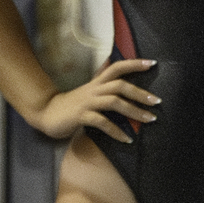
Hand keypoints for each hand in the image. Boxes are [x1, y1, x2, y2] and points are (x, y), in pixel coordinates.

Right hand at [32, 57, 158, 141]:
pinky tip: (127, 139)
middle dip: (140, 93)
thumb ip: (104, 89)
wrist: (45, 112)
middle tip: (157, 101)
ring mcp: (87, 102)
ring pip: (114, 102)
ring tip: (150, 119)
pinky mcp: (80, 116)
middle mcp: (93, 90)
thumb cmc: (71, 106)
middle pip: (120, 85)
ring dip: (134, 111)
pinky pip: (102, 122)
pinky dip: (117, 132)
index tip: (153, 63)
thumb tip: (122, 87)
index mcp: (96, 83)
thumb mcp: (89, 94)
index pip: (116, 67)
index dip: (134, 64)